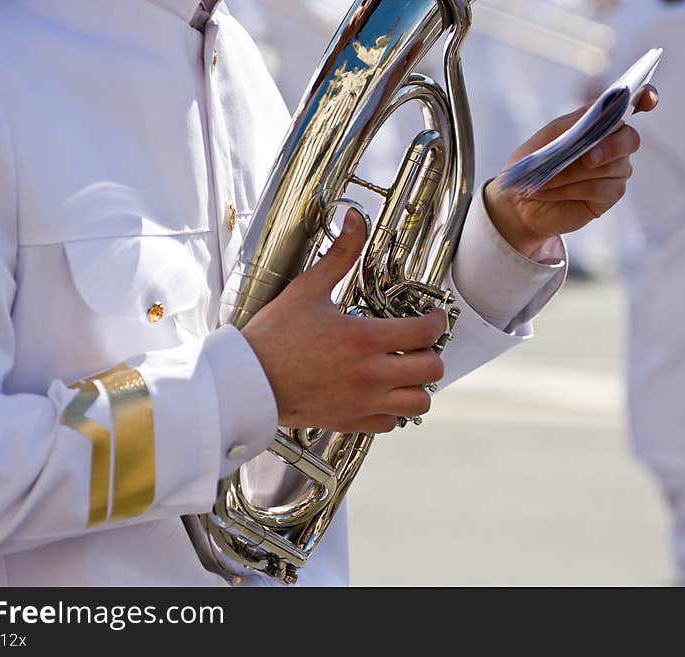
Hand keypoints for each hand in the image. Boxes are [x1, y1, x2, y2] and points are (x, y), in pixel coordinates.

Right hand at [241, 210, 446, 433]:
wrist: (248, 382)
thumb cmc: (273, 336)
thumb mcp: (308, 289)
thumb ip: (340, 255)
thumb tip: (354, 218)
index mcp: (364, 339)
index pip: (426, 333)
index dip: (436, 322)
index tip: (432, 317)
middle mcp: (371, 374)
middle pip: (431, 369)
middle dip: (431, 353)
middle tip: (417, 344)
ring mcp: (363, 402)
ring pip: (419, 403)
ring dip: (418, 385)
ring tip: (404, 371)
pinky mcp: (351, 422)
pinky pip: (392, 423)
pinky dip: (393, 409)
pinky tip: (380, 393)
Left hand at [484, 85, 659, 255]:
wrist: (519, 201)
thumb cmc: (533, 165)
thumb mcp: (547, 139)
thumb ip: (573, 122)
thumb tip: (598, 107)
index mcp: (599, 123)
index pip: (632, 104)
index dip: (645, 98)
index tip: (647, 99)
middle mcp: (613, 145)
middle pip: (630, 139)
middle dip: (611, 146)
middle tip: (588, 158)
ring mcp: (614, 171)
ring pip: (613, 167)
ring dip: (575, 173)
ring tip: (546, 179)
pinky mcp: (608, 195)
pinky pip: (605, 189)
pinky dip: (574, 189)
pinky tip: (551, 191)